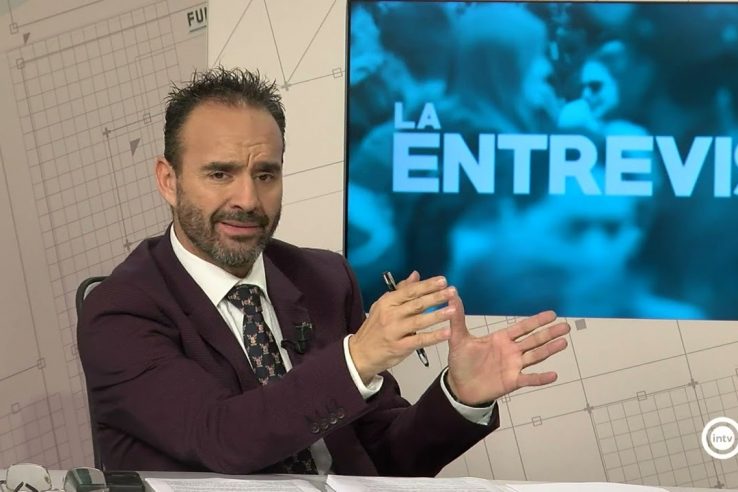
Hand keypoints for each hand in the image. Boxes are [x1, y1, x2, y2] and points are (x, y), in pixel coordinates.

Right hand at [349, 272, 455, 383]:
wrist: (360, 353)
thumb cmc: (375, 328)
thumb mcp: (384, 306)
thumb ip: (401, 291)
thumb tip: (415, 275)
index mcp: (387, 302)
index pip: (410, 291)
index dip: (427, 285)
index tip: (443, 281)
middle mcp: (390, 315)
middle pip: (416, 304)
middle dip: (436, 297)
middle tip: (452, 292)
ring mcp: (394, 331)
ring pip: (419, 321)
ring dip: (437, 315)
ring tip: (453, 310)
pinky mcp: (399, 347)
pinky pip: (419, 340)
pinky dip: (433, 336)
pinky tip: (446, 332)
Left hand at [445, 296, 569, 405]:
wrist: (459, 385)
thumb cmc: (461, 361)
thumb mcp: (458, 339)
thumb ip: (458, 318)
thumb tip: (452, 296)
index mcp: (501, 338)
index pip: (522, 327)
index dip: (537, 320)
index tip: (552, 314)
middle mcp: (511, 351)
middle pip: (534, 340)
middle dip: (549, 333)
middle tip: (566, 326)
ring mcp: (514, 366)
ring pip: (535, 356)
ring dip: (549, 350)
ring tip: (564, 342)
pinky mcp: (513, 381)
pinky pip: (529, 379)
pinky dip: (541, 378)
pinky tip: (554, 375)